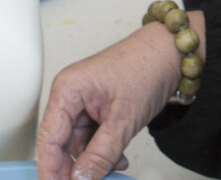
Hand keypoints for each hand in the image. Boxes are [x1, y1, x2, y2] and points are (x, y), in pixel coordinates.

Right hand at [36, 18, 190, 179]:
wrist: (171, 54)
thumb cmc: (147, 68)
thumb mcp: (123, 120)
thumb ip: (100, 154)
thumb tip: (80, 179)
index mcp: (68, 90)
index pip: (49, 138)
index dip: (50, 168)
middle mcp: (71, 95)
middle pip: (62, 143)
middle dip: (77, 166)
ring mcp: (84, 102)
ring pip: (79, 144)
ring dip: (95, 160)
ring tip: (114, 167)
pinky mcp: (98, 108)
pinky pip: (93, 137)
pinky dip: (104, 151)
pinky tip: (118, 159)